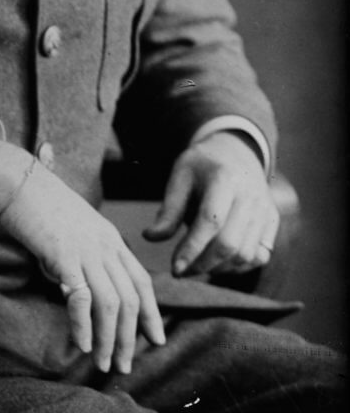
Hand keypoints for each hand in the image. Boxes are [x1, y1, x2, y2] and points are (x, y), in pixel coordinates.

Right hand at [0, 141, 165, 373]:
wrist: (17, 180)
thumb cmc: (39, 205)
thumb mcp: (74, 230)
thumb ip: (84, 258)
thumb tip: (77, 293)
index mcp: (110, 237)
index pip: (141, 280)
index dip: (152, 312)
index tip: (155, 339)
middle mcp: (104, 244)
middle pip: (131, 298)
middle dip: (131, 337)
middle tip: (124, 365)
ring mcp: (86, 249)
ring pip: (111, 303)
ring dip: (110, 339)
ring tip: (104, 363)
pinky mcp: (63, 254)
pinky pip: (82, 298)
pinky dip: (84, 325)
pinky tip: (83, 344)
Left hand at [143, 131, 279, 276]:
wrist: (235, 151)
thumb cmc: (202, 166)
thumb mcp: (180, 177)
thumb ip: (168, 209)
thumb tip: (150, 237)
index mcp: (224, 178)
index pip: (210, 221)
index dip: (192, 248)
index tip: (175, 268)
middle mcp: (250, 195)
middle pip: (230, 243)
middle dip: (203, 264)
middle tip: (182, 271)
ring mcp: (265, 209)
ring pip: (246, 255)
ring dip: (219, 268)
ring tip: (197, 265)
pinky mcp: (272, 221)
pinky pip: (260, 256)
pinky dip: (238, 267)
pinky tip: (218, 263)